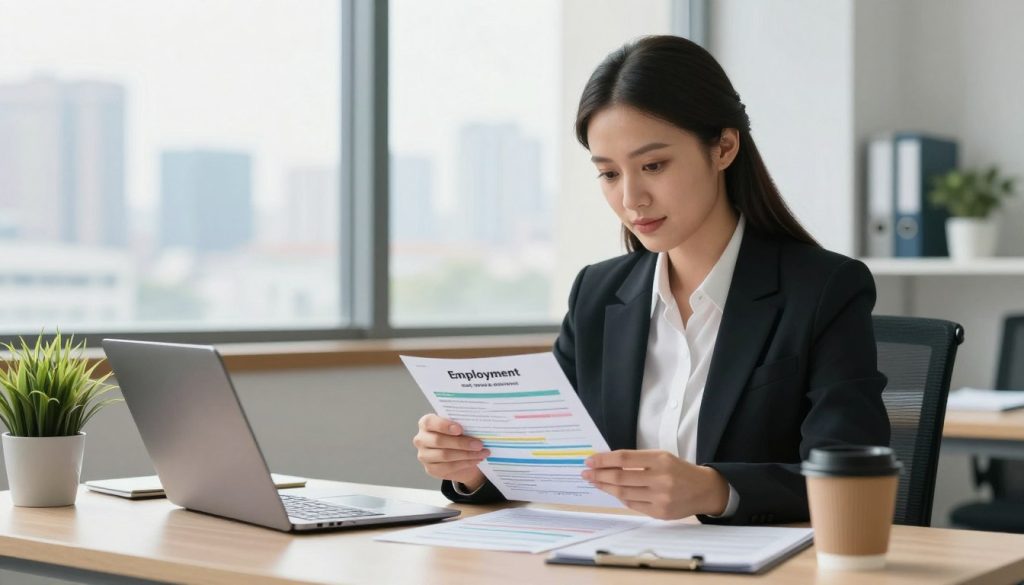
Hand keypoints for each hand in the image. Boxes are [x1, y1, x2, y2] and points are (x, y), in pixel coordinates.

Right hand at [413, 414, 488, 489]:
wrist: (456, 453)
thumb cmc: (457, 434)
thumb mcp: (459, 426)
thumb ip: (462, 424)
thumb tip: (477, 427)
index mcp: (426, 423)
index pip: (430, 422)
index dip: (444, 425)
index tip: (460, 429)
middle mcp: (421, 439)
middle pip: (439, 441)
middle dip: (461, 443)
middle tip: (479, 444)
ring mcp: (424, 456)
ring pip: (445, 456)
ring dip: (466, 455)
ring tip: (482, 452)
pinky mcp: (431, 469)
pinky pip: (448, 467)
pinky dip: (465, 463)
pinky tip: (476, 460)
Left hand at [581, 450, 728, 519]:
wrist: (704, 490)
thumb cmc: (679, 471)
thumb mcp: (662, 457)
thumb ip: (637, 460)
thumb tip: (607, 463)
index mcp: (660, 460)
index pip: (624, 458)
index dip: (604, 460)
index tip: (590, 461)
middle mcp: (661, 479)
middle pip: (620, 477)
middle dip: (599, 475)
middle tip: (586, 473)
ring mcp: (661, 498)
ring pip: (623, 493)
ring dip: (605, 487)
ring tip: (594, 482)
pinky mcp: (660, 513)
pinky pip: (632, 505)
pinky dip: (620, 497)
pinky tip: (612, 492)